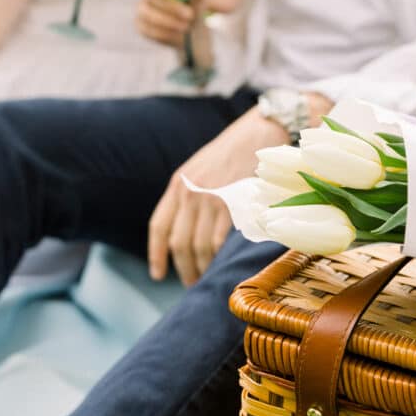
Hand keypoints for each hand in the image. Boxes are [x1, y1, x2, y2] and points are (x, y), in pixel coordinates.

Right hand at [135, 0, 196, 48]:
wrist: (190, 25)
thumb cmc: (193, 3)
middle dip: (172, 7)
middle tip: (190, 15)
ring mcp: (142, 9)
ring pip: (152, 16)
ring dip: (172, 22)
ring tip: (188, 26)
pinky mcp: (141, 26)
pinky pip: (152, 31)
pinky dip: (168, 34)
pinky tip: (179, 34)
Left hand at [148, 106, 288, 286]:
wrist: (259, 132)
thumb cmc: (233, 150)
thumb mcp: (200, 168)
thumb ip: (189, 193)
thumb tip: (184, 227)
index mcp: (178, 183)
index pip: (158, 226)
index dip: (156, 255)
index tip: (158, 275)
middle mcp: (189, 192)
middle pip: (178, 242)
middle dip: (183, 269)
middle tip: (192, 283)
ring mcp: (211, 198)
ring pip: (199, 246)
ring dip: (202, 268)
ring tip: (209, 278)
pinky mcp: (232, 203)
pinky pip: (220, 241)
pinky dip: (220, 258)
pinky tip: (224, 264)